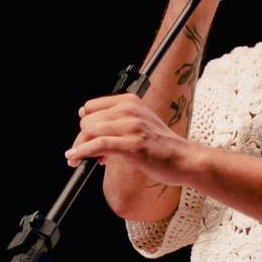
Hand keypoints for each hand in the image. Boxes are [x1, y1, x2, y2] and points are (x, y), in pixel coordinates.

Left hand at [65, 94, 195, 185]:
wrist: (184, 159)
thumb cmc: (162, 145)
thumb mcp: (139, 122)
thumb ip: (116, 120)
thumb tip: (83, 118)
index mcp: (130, 102)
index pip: (90, 107)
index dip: (86, 124)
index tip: (87, 138)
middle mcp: (130, 110)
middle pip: (87, 121)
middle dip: (82, 139)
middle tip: (87, 154)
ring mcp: (132, 126)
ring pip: (89, 131)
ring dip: (79, 148)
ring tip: (80, 160)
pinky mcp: (132, 144)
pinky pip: (97, 145)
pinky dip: (82, 152)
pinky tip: (76, 158)